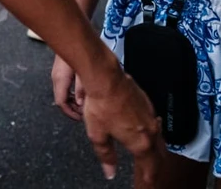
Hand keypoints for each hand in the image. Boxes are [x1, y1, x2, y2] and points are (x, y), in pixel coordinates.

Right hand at [51, 55, 84, 119]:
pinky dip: (71, 94)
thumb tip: (82, 104)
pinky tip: (81, 93)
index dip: (71, 113)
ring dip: (73, 102)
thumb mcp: (83, 72)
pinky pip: (64, 87)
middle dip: (73, 109)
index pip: (61, 103)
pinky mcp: (60, 71)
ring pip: (63, 94)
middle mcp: (57, 79)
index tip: (81, 118)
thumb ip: (82, 89)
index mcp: (60, 80)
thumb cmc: (78, 51)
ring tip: (85, 104)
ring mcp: (57, 75)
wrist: (69, 35)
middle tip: (85, 113)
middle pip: (61, 100)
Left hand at [81, 65, 164, 184]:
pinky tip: (147, 131)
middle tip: (152, 173)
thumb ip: (106, 155)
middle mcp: (150, 131)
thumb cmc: (101, 105)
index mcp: (140, 143)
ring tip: (152, 157)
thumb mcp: (97, 135)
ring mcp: (151, 117)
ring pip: (159, 139)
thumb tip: (110, 171)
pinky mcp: (148, 105)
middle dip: (156, 166)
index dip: (149, 177)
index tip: (149, 183)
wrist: (106, 79)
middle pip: (158, 155)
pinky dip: (153, 133)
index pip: (150, 167)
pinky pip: (155, 124)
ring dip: (156, 150)